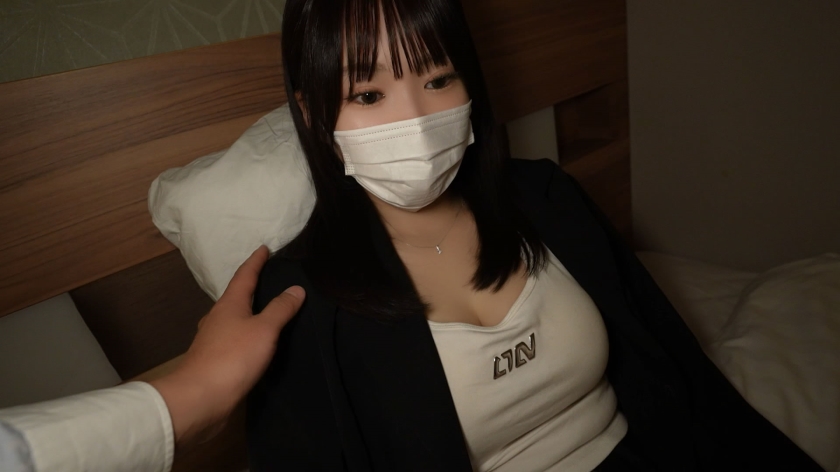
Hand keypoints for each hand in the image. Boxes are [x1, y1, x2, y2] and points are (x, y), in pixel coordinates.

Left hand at [150, 246, 304, 448]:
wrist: (200, 398)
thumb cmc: (233, 357)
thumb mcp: (264, 330)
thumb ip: (281, 309)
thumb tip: (296, 288)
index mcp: (229, 304)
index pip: (245, 275)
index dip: (256, 261)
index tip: (264, 248)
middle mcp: (218, 317)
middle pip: (237, 295)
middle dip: (252, 286)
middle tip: (270, 278)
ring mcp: (213, 340)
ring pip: (234, 317)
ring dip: (249, 311)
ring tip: (266, 310)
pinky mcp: (214, 360)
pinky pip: (234, 338)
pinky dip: (246, 333)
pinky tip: (255, 342)